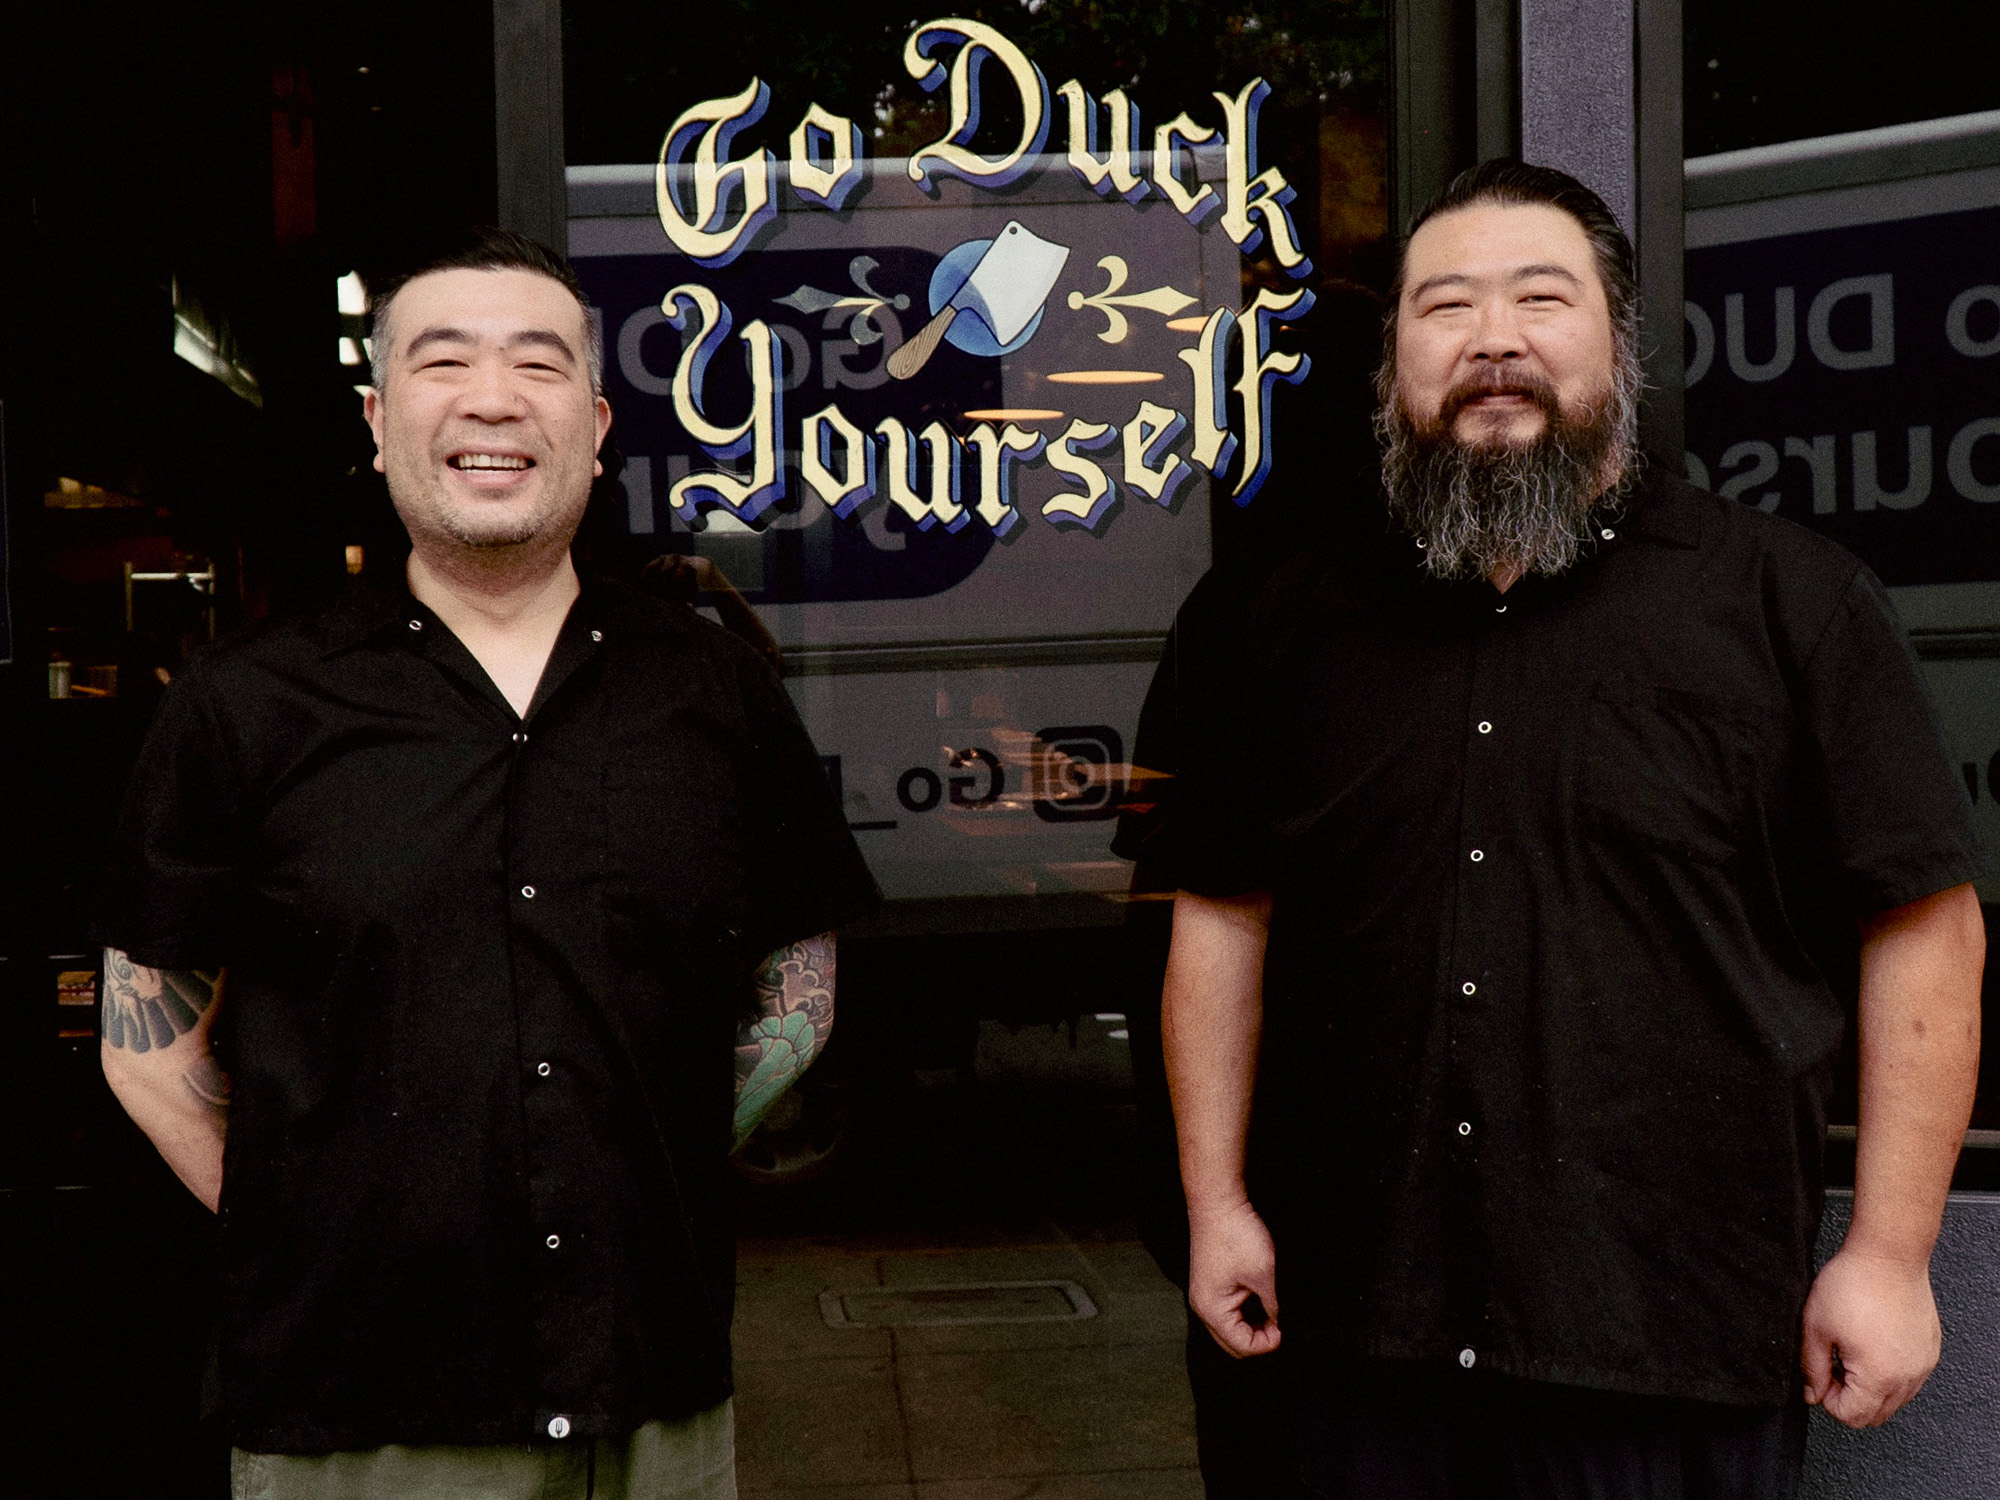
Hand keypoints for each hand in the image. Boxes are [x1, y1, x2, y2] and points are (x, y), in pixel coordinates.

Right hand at [1188, 1199, 1281, 1357]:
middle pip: (1233, 1343)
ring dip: (1253, 1327)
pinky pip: (1228, 1313)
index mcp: (1212, 1310)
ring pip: (1230, 1329)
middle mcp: (1203, 1307)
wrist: (1218, 1202)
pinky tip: (1262, 1302)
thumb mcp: (1264, 1274)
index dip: (1268, 1343)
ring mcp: (1205, 1296)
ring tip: (1274, 1314)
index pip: (1242, 1346)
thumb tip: (1283, 1326)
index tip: (1287, 1328)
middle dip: (1259, 1339)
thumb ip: (1274, 1307)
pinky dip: (1246, 1314)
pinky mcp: (1211, 1285)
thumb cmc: (1236, 1234)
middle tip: (1282, 1325)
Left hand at [1800, 1244, 1941, 1426]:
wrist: (1887, 1255)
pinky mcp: (1929, 1351)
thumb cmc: (1852, 1284)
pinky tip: (1872, 1344)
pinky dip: (1890, 1373)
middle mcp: (1908, 1377)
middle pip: (1876, 1415)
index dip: (1829, 1399)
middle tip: (1835, 1364)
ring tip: (1853, 1352)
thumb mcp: (1816, 1327)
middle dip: (1850, 1398)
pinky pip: (1909, 1379)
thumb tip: (1813, 1393)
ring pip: (1895, 1399)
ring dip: (1870, 1387)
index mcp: (1879, 1376)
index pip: (1852, 1416)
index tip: (1822, 1375)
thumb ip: (1812, 1368)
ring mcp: (1923, 1365)